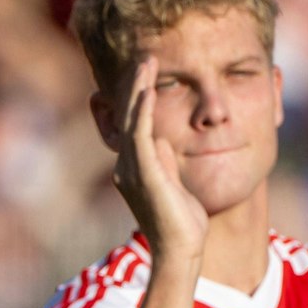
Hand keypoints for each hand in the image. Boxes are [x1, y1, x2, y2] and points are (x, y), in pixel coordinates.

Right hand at [116, 57, 207, 267]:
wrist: (181, 251)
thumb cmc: (183, 224)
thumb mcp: (174, 184)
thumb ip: (165, 161)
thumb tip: (163, 139)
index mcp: (132, 169)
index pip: (133, 124)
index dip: (138, 96)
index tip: (148, 71)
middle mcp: (125, 167)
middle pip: (127, 116)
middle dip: (134, 85)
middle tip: (143, 56)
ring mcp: (130, 170)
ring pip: (131, 120)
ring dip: (138, 88)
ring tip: (146, 62)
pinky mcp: (142, 174)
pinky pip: (141, 135)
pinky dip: (144, 111)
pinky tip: (149, 89)